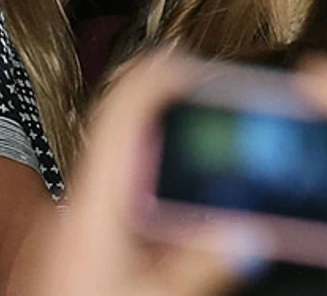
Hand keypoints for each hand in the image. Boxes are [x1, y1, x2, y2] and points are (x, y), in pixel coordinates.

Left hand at [19, 52, 243, 295]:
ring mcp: (72, 229)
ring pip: (123, 175)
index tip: (192, 63)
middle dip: (174, 123)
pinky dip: (153, 201)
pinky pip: (118, 207)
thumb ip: (207, 262)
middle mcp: (79, 208)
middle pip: (126, 140)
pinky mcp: (74, 249)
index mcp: (96, 206)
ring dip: (166, 164)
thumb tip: (253, 233)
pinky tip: (183, 227)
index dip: (155, 80)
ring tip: (214, 168)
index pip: (121, 115)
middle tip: (219, 115)